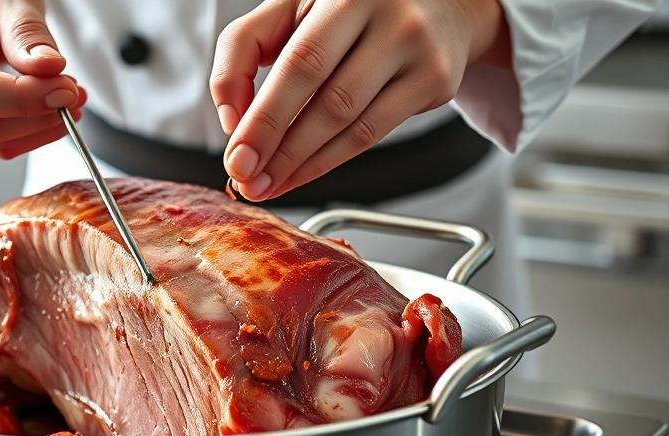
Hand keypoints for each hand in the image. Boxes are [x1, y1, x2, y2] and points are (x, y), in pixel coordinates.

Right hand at [0, 0, 86, 159]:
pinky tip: (48, 112)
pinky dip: (31, 134)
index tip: (68, 89)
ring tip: (68, 99)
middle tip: (75, 93)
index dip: (25, 99)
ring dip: (41, 129)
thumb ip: (27, 33)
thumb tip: (51, 69)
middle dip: (40, 116)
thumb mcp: (5, 0)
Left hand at [210, 0, 510, 200]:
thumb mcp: (289, 8)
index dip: (264, 116)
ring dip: (301, 163)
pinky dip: (329, 161)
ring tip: (267, 184)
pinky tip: (300, 174)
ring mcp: (416, 47)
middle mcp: (385, 11)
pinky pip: (373, 133)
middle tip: (247, 178)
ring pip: (349, 121)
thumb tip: (234, 119)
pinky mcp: (435, 80)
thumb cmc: (345, 9)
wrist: (435, 2)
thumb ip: (244, 48)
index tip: (237, 155)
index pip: (298, 62)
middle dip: (279, 146)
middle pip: (326, 96)